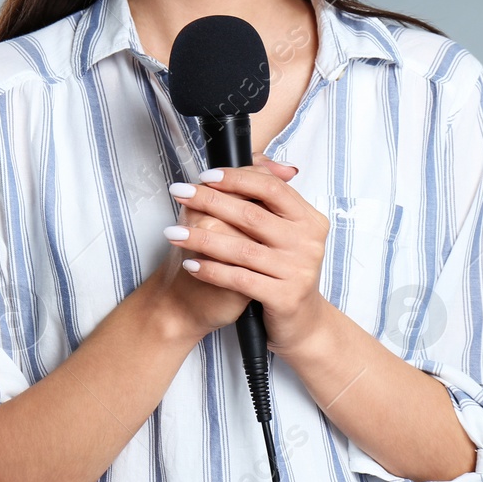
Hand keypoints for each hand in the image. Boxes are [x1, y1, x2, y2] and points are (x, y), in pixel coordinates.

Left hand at [163, 151, 331, 357]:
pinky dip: (212, 270)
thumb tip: (255, 159)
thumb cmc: (284, 270)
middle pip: (252, 215)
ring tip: (173, 232)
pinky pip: (240, 279)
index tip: (204, 176)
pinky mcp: (284, 298)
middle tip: (180, 193)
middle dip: (210, 201)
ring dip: (202, 238)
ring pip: (242, 249)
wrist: (301, 321)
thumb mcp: (284, 232)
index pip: (271, 188)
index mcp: (309, 219)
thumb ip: (269, 198)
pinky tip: (190, 263)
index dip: (236, 179)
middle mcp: (308, 243)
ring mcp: (298, 271)